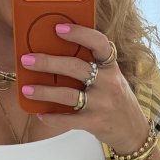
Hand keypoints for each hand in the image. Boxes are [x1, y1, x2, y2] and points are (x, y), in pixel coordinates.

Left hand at [20, 24, 147, 153]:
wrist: (133, 131)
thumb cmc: (116, 99)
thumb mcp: (110, 78)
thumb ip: (91, 66)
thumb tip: (55, 54)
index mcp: (111, 67)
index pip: (99, 43)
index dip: (79, 33)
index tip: (58, 28)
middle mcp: (108, 83)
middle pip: (75, 67)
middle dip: (48, 62)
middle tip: (27, 60)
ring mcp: (102, 103)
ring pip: (68, 94)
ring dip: (44, 91)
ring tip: (26, 89)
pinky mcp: (95, 122)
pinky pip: (69, 120)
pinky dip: (52, 117)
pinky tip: (40, 114)